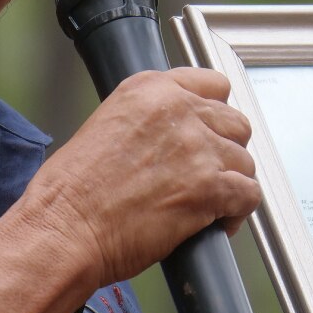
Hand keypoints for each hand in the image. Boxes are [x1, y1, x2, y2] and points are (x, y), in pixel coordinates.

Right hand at [21, 67, 260, 288]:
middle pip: (234, 123)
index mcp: (149, 91)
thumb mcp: (104, 127)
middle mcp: (177, 110)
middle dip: (226, 150)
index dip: (214, 114)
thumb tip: (171, 139)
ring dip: (231, 183)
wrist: (65, 228)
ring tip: (211, 203)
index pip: (211, 84)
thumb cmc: (70, 193)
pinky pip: (248, 195)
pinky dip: (238, 212)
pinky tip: (218, 222)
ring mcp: (197, 148)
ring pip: (244, 161)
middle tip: (209, 172)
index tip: (211, 131)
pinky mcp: (209, 187)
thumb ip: (146, 122)